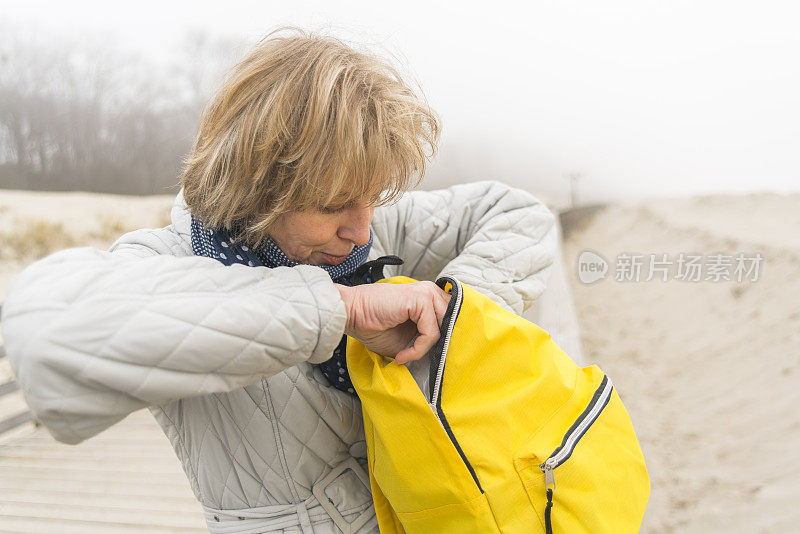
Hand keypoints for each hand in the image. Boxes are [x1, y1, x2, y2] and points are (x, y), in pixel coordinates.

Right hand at [335, 281, 451, 363]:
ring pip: (444, 329)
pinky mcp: (420, 299)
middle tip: (422, 360)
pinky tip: (402, 355)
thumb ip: (426, 341)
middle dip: (441, 344)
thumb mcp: (406, 338)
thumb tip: (442, 355)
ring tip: (407, 356)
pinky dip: (418, 349)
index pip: (452, 318)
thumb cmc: (373, 326)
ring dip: (427, 349)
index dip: (446, 339)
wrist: (351, 315)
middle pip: (453, 322)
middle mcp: (430, 292)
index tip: (431, 358)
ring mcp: (426, 293)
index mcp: (428, 297)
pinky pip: (431, 333)